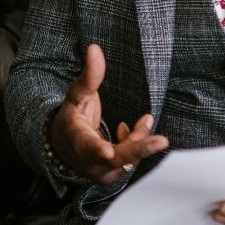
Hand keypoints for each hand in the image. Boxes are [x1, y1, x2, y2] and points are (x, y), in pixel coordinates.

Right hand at [49, 43, 168, 184]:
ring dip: (139, 139)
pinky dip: (136, 145)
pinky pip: (131, 161)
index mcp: (77, 140)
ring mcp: (102, 172)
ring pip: (129, 158)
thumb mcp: (76, 96)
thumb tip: (94, 49)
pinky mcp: (112, 175)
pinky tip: (129, 131)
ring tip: (144, 121)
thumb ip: (89, 76)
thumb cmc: (70, 118)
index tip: (108, 152)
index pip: (87, 146)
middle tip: (161, 141)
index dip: (98, 150)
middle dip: (139, 148)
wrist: (63, 147)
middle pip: (117, 159)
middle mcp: (89, 161)